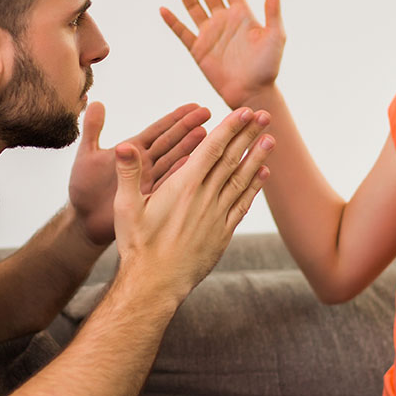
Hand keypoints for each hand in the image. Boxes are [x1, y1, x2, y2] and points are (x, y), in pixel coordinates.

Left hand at [67, 101, 211, 244]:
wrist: (83, 220)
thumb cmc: (83, 188)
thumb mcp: (86, 154)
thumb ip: (92, 129)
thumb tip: (95, 101)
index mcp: (132, 150)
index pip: (158, 130)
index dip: (175, 118)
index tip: (194, 106)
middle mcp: (145, 164)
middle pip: (171, 142)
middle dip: (188, 127)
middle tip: (208, 113)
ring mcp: (149, 181)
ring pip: (172, 161)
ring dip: (189, 148)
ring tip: (205, 134)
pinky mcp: (148, 199)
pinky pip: (166, 185)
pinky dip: (179, 174)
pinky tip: (193, 164)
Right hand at [113, 108, 273, 297]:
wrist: (155, 284)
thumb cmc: (137, 245)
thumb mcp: (126, 207)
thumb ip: (128, 173)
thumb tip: (124, 145)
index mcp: (184, 187)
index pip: (212, 150)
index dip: (229, 128)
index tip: (243, 111)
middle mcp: (205, 198)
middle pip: (231, 160)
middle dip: (248, 135)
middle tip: (264, 115)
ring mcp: (216, 216)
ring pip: (241, 180)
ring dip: (257, 158)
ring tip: (271, 139)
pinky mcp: (222, 234)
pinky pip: (242, 205)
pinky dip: (254, 188)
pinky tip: (263, 174)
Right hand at [160, 0, 285, 107]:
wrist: (253, 91)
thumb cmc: (267, 66)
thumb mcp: (275, 35)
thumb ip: (273, 10)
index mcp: (242, 13)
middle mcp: (223, 20)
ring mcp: (209, 34)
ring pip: (193, 6)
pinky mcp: (199, 50)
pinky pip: (182, 32)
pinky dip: (173, 21)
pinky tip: (164, 9)